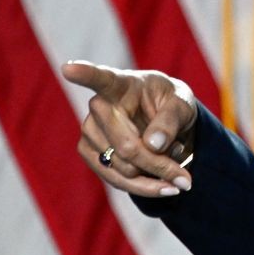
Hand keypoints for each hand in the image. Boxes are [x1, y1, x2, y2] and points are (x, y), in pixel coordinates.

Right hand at [61, 60, 197, 197]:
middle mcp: (99, 106)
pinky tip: (164, 182)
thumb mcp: (182, 104)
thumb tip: (153, 145)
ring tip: (174, 162)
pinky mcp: (90, 154)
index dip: (84, 73)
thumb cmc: (171, 104)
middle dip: (160, 165)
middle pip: (127, 147)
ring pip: (124, 169)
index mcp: (121, 84)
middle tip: (186, 178)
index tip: (68, 67)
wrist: (163, 122)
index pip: (100, 77)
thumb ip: (170, 120)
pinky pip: (118, 181)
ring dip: (156, 175)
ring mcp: (90, 131)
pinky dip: (145, 187)